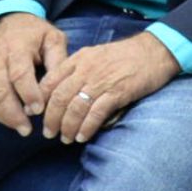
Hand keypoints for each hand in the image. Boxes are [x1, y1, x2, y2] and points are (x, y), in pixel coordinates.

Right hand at [0, 12, 70, 132]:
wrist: (7, 20)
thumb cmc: (35, 32)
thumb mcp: (53, 38)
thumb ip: (58, 60)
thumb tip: (60, 86)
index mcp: (17, 47)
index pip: (19, 74)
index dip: (28, 94)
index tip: (39, 110)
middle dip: (12, 113)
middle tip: (27, 130)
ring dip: (2, 116)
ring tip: (20, 128)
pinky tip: (6, 120)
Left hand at [34, 30, 179, 143]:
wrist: (155, 51)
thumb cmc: (125, 55)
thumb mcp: (95, 54)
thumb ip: (78, 69)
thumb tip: (62, 91)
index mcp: (79, 59)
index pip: (50, 81)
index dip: (40, 101)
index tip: (37, 115)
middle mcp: (86, 69)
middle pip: (59, 98)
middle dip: (51, 119)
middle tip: (49, 133)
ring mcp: (102, 81)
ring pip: (75, 108)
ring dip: (67, 127)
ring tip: (65, 139)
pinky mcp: (118, 92)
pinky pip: (96, 114)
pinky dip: (86, 128)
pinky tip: (82, 136)